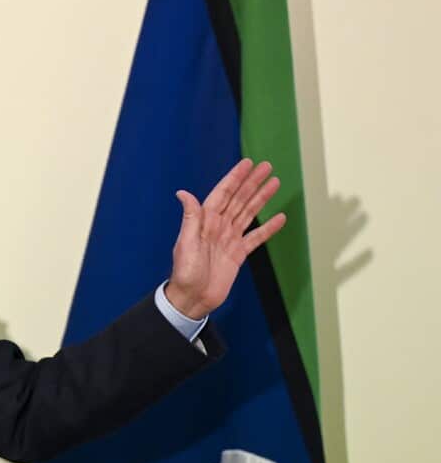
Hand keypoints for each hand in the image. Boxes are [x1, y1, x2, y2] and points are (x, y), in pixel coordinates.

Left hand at [166, 158, 287, 319]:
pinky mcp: (238, 254)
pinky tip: (279, 218)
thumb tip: (183, 193)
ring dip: (261, 198)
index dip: (235, 178)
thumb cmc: (185, 272)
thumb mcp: (186, 243)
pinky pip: (256, 237)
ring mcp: (229, 239)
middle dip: (252, 182)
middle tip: (267, 166)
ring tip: (275, 183)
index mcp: (205, 221)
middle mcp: (219, 226)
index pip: (223, 193)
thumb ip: (190, 218)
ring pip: (249, 213)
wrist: (193, 298)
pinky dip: (268, 228)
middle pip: (239, 199)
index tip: (247, 164)